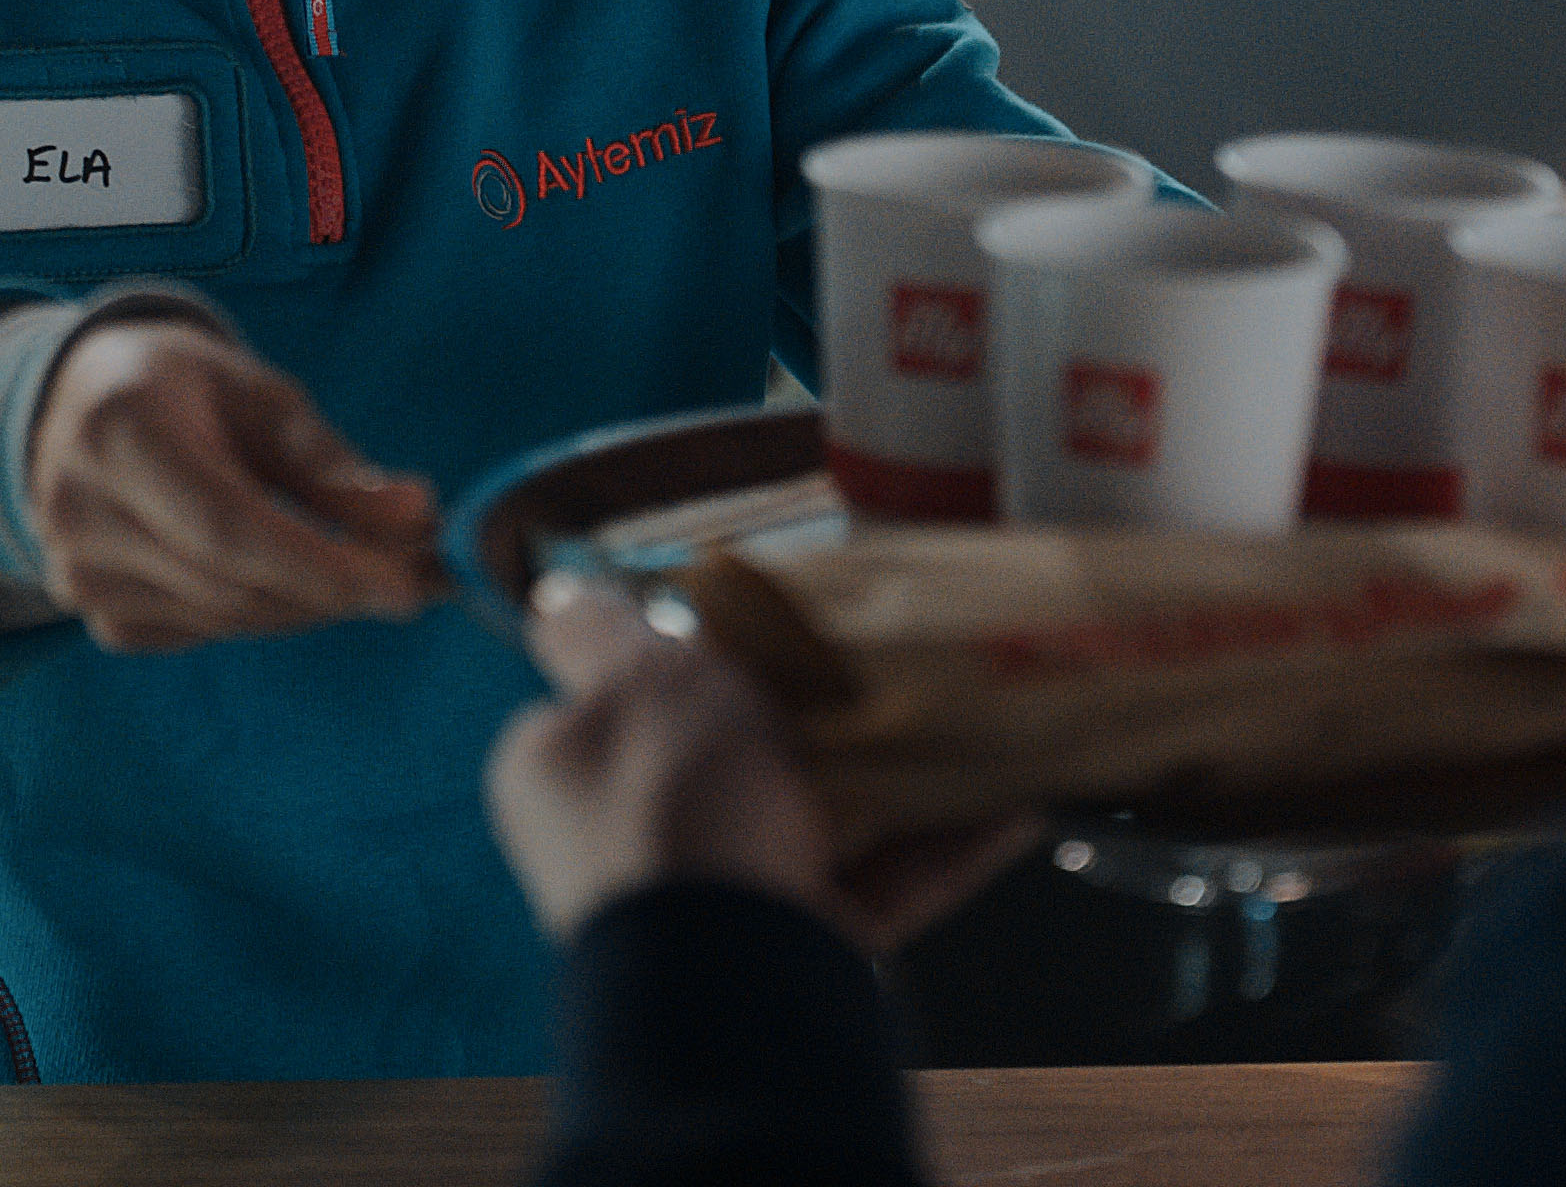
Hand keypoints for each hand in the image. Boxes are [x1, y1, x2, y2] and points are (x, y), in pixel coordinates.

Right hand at [23, 315, 445, 653]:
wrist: (78, 405)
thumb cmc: (181, 387)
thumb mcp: (256, 393)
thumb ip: (329, 461)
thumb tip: (416, 518)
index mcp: (120, 433)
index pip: (228, 528)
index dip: (322, 566)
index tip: (406, 586)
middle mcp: (81, 511)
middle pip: (232, 584)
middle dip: (338, 590)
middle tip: (422, 576)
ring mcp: (78, 572)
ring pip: (226, 618)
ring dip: (313, 605)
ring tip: (379, 573)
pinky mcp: (93, 613)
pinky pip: (203, 633)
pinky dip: (264, 611)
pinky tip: (295, 577)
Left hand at [487, 580, 1035, 950]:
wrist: (728, 966)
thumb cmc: (672, 798)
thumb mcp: (634, 677)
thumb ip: (601, 633)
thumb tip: (556, 599)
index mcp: (561, 772)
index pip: (602, 694)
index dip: (667, 646)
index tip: (743, 618)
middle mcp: (624, 846)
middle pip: (724, 755)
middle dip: (802, 711)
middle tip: (868, 655)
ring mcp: (713, 905)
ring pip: (814, 820)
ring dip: (892, 777)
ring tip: (964, 715)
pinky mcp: (797, 952)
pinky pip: (880, 884)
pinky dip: (942, 845)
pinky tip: (1009, 801)